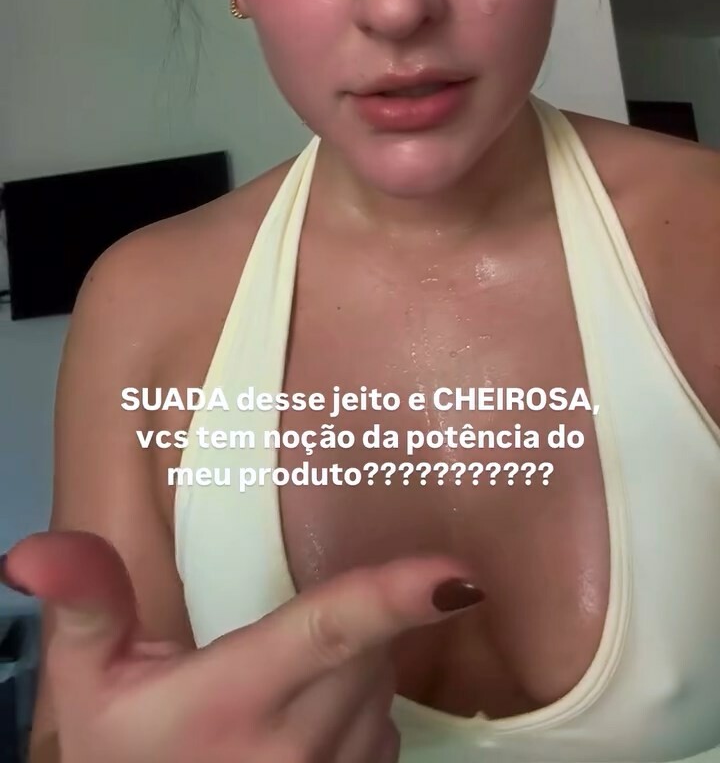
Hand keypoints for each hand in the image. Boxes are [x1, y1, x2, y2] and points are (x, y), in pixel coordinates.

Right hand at [4, 532, 483, 762]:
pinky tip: (302, 725)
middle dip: (340, 623)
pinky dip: (357, 710)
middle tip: (273, 645)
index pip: (328, 633)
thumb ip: (86, 604)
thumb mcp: (89, 686)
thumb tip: (33, 549)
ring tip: (276, 692)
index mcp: (237, 699)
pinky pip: (383, 729)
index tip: (460, 574)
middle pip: (365, 646)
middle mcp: (300, 745)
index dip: (395, 597)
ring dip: (350, 667)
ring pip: (381, 685)